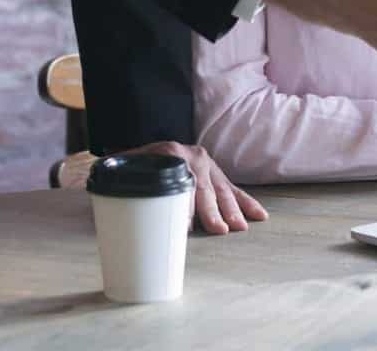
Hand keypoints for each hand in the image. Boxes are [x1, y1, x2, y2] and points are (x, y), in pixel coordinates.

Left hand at [120, 141, 266, 235]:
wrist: (141, 148)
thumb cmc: (130, 166)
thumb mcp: (120, 170)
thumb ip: (119, 186)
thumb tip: (117, 213)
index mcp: (169, 152)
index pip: (180, 180)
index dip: (183, 204)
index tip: (187, 226)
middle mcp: (192, 155)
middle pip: (204, 186)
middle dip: (212, 209)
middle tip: (218, 230)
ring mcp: (208, 164)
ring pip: (222, 189)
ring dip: (231, 210)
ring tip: (238, 228)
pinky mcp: (217, 174)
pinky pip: (234, 189)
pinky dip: (246, 203)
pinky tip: (259, 216)